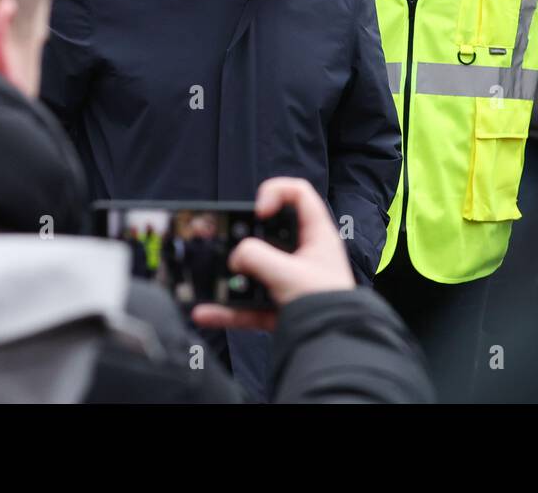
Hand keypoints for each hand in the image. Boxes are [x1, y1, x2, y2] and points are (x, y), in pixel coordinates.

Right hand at [192, 177, 354, 331]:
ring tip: (210, 275)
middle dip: (242, 236)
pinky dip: (227, 309)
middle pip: (268, 232)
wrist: (332, 344)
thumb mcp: (288, 273)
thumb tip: (235, 258)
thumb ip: (256, 257)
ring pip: (254, 270)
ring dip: (230, 276)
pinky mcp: (277, 307)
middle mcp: (303, 254)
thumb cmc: (327, 303)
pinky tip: (206, 312)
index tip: (259, 212)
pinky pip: (247, 304)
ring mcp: (288, 281)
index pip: (298, 194)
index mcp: (316, 235)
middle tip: (222, 238)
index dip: (275, 193)